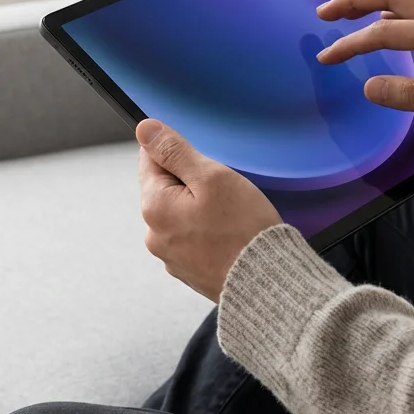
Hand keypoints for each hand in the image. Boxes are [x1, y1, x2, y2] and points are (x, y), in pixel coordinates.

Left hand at [137, 119, 282, 302]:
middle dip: (193, 183)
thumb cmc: (244, 230)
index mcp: (154, 207)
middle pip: (167, 188)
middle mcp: (154, 235)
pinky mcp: (189, 270)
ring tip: (232, 217)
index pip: (152, 160)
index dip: (181, 154)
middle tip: (225, 193)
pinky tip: (231, 235)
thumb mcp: (212, 177)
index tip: (204, 165)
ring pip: (182, 214)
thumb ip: (175, 151)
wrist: (268, 283)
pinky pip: (194, 238)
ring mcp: (171, 256)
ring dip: (202, 208)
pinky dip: (209, 232)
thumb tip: (146, 130)